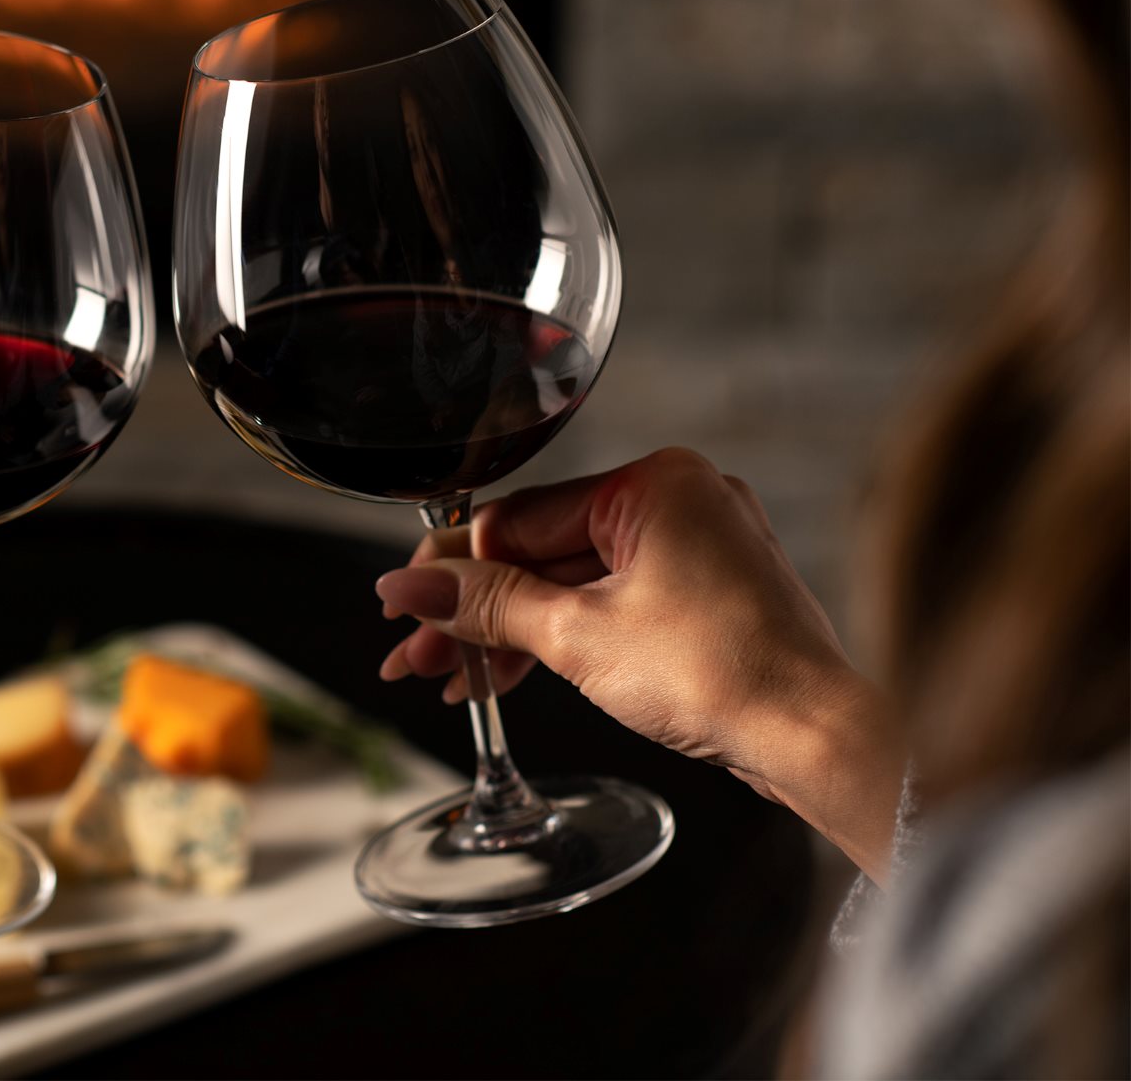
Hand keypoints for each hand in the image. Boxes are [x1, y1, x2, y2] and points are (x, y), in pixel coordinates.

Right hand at [374, 448, 903, 879]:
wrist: (814, 738)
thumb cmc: (724, 676)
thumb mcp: (578, 636)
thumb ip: (486, 606)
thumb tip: (412, 589)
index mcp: (657, 483)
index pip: (519, 517)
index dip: (454, 568)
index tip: (406, 603)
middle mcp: (681, 502)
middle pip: (541, 552)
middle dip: (476, 612)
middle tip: (419, 655)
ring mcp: (697, 551)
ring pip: (573, 584)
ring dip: (511, 634)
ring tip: (455, 679)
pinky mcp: (704, 597)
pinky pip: (611, 604)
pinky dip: (563, 639)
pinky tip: (512, 673)